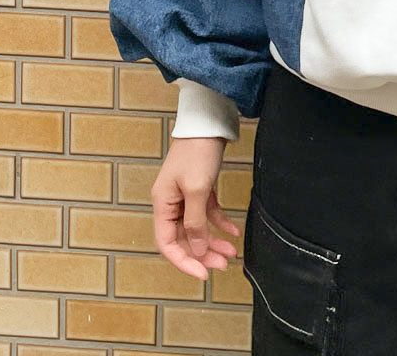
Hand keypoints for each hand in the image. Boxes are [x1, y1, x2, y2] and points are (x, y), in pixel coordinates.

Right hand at [152, 136, 239, 279]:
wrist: (208, 123)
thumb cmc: (198, 152)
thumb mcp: (197, 189)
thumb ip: (195, 222)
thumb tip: (197, 250)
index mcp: (162, 204)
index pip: (167, 243)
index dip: (184, 261)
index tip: (203, 273)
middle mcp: (171, 202)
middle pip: (184, 238)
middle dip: (203, 253)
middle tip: (223, 265)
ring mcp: (186, 195)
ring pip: (198, 227)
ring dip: (213, 241)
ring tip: (232, 254)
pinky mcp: (200, 187)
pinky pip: (208, 213)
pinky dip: (220, 223)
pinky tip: (234, 232)